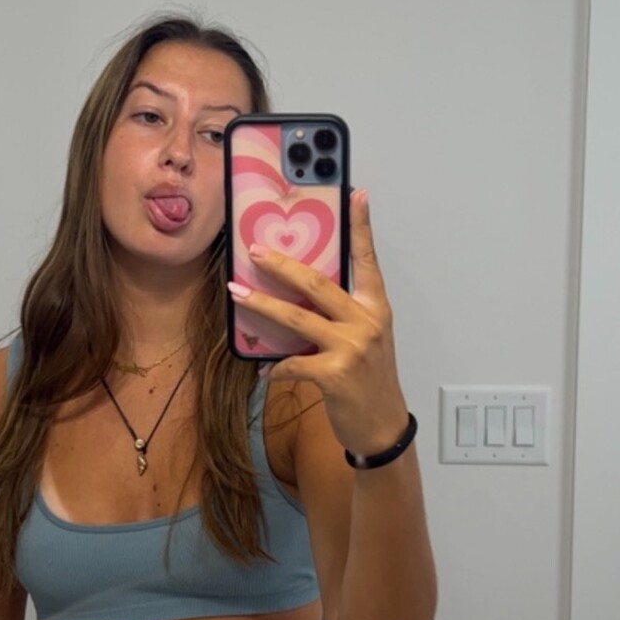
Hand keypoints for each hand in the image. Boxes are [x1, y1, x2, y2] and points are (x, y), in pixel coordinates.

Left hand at [229, 188, 409, 455]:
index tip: (355, 194)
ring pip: (297, 318)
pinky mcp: (335, 375)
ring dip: (261, 305)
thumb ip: (342, 314)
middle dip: (282, 264)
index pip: (366, 260)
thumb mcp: (366, 339)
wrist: (382, 425)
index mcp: (375, 307)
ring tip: (237, 294)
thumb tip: (299, 292)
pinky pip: (292, 363)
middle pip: (317, 284)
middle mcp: (366, 322)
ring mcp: (352, 348)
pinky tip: (263, 372)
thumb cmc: (369, 379)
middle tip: (255, 250)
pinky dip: (273, 368)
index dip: (360, 227)